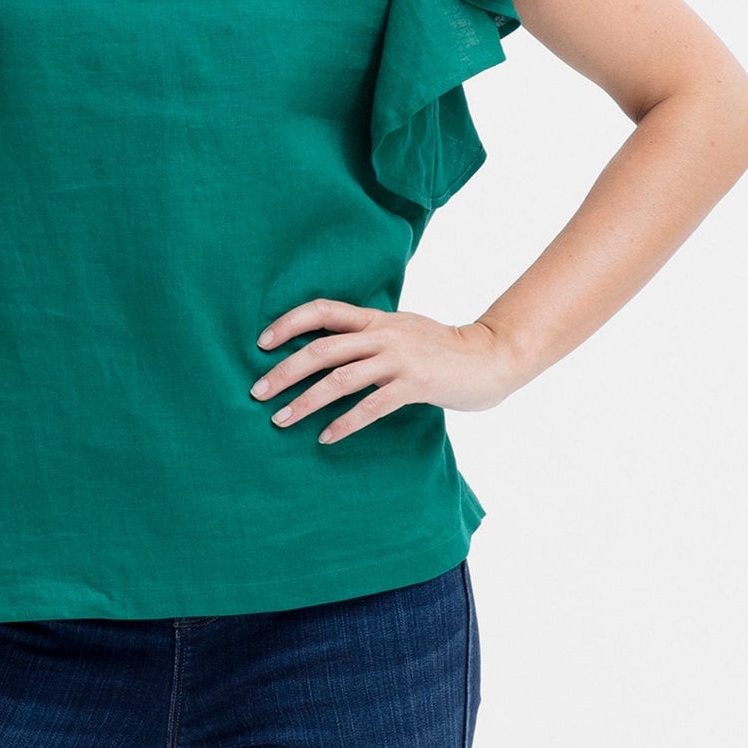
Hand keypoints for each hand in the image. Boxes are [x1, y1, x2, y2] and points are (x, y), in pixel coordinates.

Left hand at [250, 299, 523, 442]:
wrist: (490, 357)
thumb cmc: (441, 348)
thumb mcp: (402, 330)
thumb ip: (369, 335)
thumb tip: (328, 351)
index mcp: (376, 318)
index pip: (322, 310)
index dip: (288, 323)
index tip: (261, 344)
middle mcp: (383, 334)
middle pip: (322, 348)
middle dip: (285, 371)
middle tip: (257, 392)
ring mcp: (400, 359)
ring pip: (340, 378)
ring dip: (306, 401)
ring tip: (281, 420)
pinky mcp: (416, 385)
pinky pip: (372, 405)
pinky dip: (345, 422)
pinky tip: (326, 438)